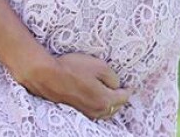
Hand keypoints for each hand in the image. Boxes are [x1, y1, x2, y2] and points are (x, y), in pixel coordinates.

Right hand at [15, 52, 131, 119]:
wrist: (48, 77)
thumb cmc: (73, 69)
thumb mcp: (98, 66)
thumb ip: (112, 76)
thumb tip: (116, 84)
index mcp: (105, 100)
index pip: (123, 97)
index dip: (128, 90)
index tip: (131, 85)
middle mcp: (97, 110)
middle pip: (115, 107)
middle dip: (120, 99)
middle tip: (122, 90)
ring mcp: (86, 112)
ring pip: (104, 111)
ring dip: (110, 104)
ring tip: (111, 95)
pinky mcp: (76, 110)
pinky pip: (94, 111)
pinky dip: (99, 106)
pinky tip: (96, 99)